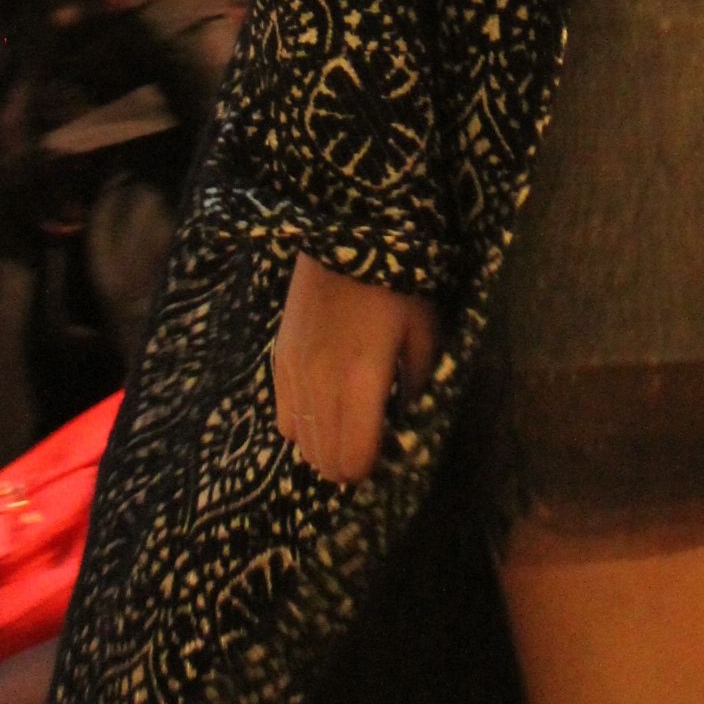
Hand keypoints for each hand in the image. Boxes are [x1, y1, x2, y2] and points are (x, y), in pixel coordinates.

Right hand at [271, 252, 440, 484]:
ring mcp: (295, 373)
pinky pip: (283, 416)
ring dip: (322, 448)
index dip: (369, 469)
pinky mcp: (280, 358)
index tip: (385, 456)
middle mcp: (321, 385)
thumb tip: (407, 420)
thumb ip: (418, 382)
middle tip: (368, 450)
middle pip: (324, 458)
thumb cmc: (395, 283)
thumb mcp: (424, 330)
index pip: (354, 458)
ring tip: (345, 432)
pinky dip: (302, 426)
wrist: (345, 234)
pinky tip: (322, 411)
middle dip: (346, 465)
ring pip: (300, 442)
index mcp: (362, 382)